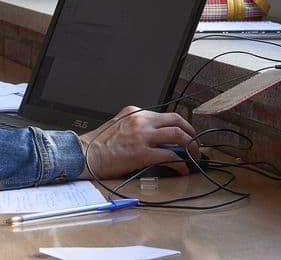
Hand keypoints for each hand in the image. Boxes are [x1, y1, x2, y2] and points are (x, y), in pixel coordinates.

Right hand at [77, 106, 199, 178]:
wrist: (84, 154)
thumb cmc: (99, 143)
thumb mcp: (119, 123)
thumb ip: (136, 124)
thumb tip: (155, 135)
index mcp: (135, 112)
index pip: (165, 115)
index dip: (180, 125)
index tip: (185, 134)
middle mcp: (141, 121)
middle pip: (176, 121)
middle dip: (191, 132)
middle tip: (195, 144)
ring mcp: (142, 136)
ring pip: (178, 135)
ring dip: (191, 146)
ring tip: (194, 156)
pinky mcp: (142, 154)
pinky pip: (170, 156)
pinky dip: (181, 164)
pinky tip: (182, 169)